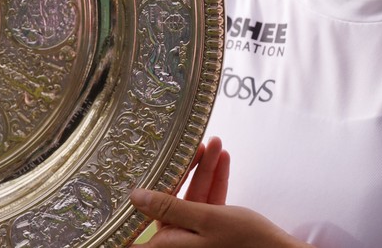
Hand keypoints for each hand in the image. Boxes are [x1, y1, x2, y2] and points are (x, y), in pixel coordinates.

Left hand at [131, 137, 305, 246]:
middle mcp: (179, 242)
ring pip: (195, 197)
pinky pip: (209, 204)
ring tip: (216, 143)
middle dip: (189, 168)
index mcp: (169, 242)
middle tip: (198, 144)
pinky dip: (217, 184)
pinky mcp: (213, 234)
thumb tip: (135, 197)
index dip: (145, 188)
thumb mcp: (205, 218)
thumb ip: (170, 206)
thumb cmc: (247, 242)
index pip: (147, 211)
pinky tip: (224, 160)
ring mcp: (196, 238)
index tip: (145, 162)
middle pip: (175, 198)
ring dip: (206, 170)